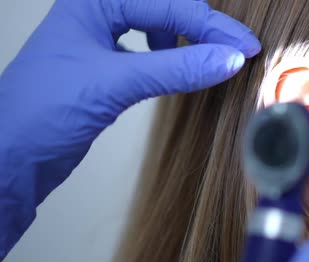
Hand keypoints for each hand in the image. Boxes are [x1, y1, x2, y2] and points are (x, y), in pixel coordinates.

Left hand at [0, 0, 260, 260]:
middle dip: (204, 28)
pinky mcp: (105, 66)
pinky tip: (182, 71)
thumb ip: (175, 69)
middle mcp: (96, 11)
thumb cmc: (42, 113)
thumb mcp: (114, 83)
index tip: (245, 48)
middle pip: (166, 8)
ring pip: (160, 26)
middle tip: (240, 49)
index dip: (210, 27)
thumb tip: (229, 59)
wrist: (10, 159)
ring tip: (213, 58)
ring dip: (189, 40)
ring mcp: (100, 38)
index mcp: (93, 0)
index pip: (168, 5)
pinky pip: (151, 51)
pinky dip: (173, 58)